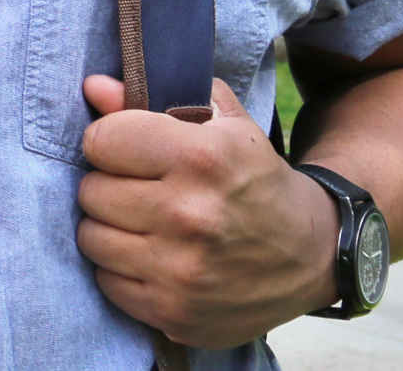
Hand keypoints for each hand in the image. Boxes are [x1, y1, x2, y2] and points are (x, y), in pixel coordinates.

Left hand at [75, 74, 338, 346]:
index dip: (110, 140)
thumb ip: (150, 97)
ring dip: (110, 227)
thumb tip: (93, 88)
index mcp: (201, 158)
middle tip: (140, 188)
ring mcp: (181, 271)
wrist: (311, 253)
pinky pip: (107, 281)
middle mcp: (189, 215)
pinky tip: (151, 256)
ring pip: (91, 237)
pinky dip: (121, 268)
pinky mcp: (175, 313)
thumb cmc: (256, 178)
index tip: (129, 147)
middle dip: (109, 184)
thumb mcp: (222, 123)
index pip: (101, 140)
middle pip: (92, 191)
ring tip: (142, 221)